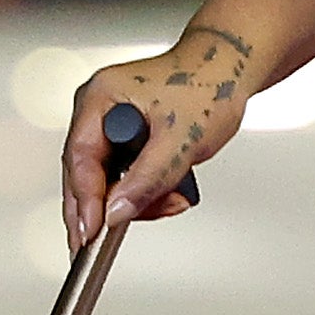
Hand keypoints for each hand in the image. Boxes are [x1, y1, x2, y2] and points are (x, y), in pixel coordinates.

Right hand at [59, 24, 259, 246]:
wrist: (235, 69)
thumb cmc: (212, 83)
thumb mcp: (183, 138)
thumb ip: (148, 178)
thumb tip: (115, 212)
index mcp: (101, 97)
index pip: (79, 156)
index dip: (84, 198)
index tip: (90, 230)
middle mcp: (100, 110)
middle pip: (86, 172)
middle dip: (105, 207)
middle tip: (98, 245)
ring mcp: (113, 124)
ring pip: (108, 179)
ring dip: (138, 199)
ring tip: (173, 200)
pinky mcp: (129, 137)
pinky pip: (126, 175)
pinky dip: (148, 190)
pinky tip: (173, 191)